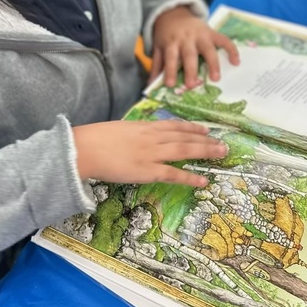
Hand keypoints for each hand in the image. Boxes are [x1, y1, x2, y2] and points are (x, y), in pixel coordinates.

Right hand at [73, 119, 226, 187]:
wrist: (84, 149)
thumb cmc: (95, 139)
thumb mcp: (118, 129)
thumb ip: (132, 134)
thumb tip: (138, 138)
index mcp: (143, 126)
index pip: (173, 126)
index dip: (191, 128)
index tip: (205, 129)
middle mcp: (151, 137)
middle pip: (184, 137)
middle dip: (205, 140)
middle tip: (222, 143)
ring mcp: (151, 153)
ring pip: (184, 150)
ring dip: (205, 152)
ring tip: (221, 154)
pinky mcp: (147, 170)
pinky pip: (173, 173)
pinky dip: (190, 177)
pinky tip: (203, 180)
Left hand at [151, 6, 239, 87]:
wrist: (174, 13)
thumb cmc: (166, 35)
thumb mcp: (158, 47)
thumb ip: (156, 65)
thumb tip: (150, 85)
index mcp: (172, 43)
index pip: (170, 58)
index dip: (170, 70)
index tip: (170, 84)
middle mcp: (186, 39)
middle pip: (189, 55)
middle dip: (191, 70)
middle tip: (191, 85)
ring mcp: (200, 35)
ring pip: (208, 49)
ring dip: (212, 63)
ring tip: (215, 78)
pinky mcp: (212, 32)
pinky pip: (224, 40)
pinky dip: (231, 50)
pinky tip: (236, 62)